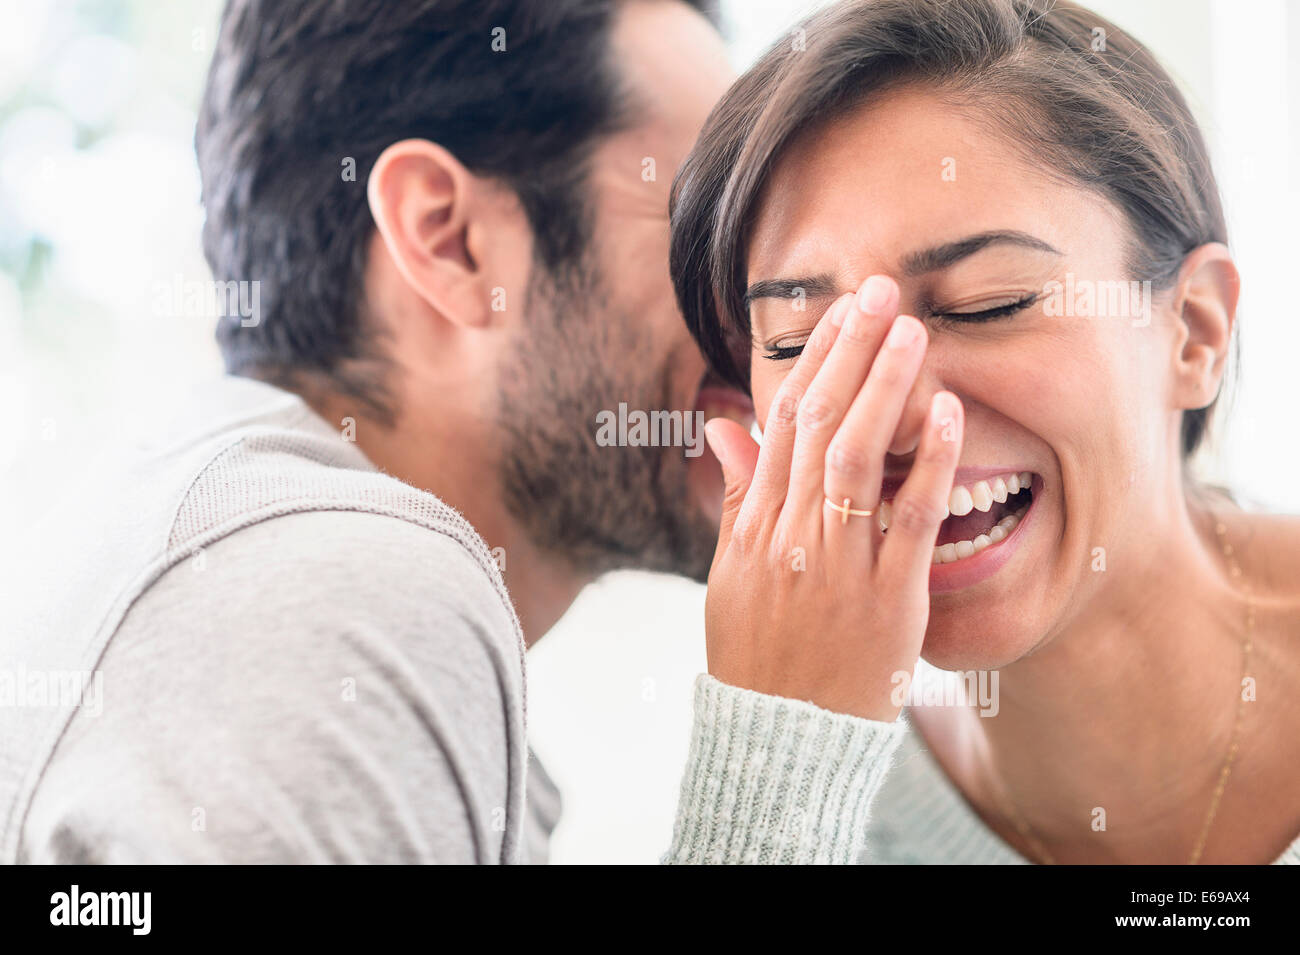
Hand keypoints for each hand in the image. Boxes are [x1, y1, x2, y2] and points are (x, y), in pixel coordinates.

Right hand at [702, 275, 962, 720]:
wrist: (780, 740)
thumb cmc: (757, 657)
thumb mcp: (729, 575)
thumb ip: (735, 498)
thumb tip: (723, 426)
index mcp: (753, 526)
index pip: (780, 423)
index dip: (811, 361)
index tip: (837, 312)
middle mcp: (789, 535)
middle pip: (817, 424)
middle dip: (849, 350)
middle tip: (881, 291)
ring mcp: (837, 566)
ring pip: (857, 457)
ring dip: (884, 386)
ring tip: (911, 330)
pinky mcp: (886, 600)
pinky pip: (910, 519)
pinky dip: (930, 462)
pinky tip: (948, 412)